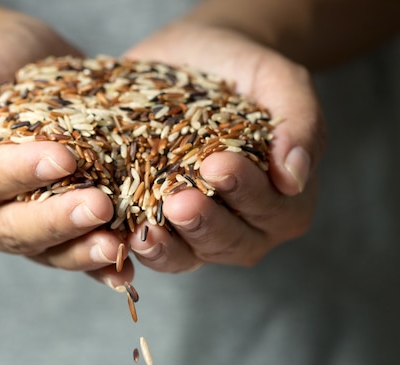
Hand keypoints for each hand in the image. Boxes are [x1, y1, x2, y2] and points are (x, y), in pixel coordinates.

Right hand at [0, 6, 132, 284]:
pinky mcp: (48, 230)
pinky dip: (95, 265)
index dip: (20, 175)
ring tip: (115, 246)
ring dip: (80, 251)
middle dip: (56, 220)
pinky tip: (121, 269)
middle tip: (99, 206)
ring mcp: (11, 227)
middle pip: (12, 228)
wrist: (21, 60)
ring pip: (43, 251)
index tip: (62, 158)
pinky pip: (68, 253)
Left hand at [123, 22, 325, 271]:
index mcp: (282, 199)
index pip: (272, 209)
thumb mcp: (278, 81)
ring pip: (187, 256)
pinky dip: (132, 246)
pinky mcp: (156, 224)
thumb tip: (295, 178)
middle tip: (179, 201)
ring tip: (146, 229)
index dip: (246, 192)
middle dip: (204, 224)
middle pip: (231, 242)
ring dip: (167, 247)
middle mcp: (244, 224)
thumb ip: (300, 123)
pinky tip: (115, 234)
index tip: (217, 164)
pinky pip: (148, 248)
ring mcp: (197, 231)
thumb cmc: (242, 70)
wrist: (195, 57)